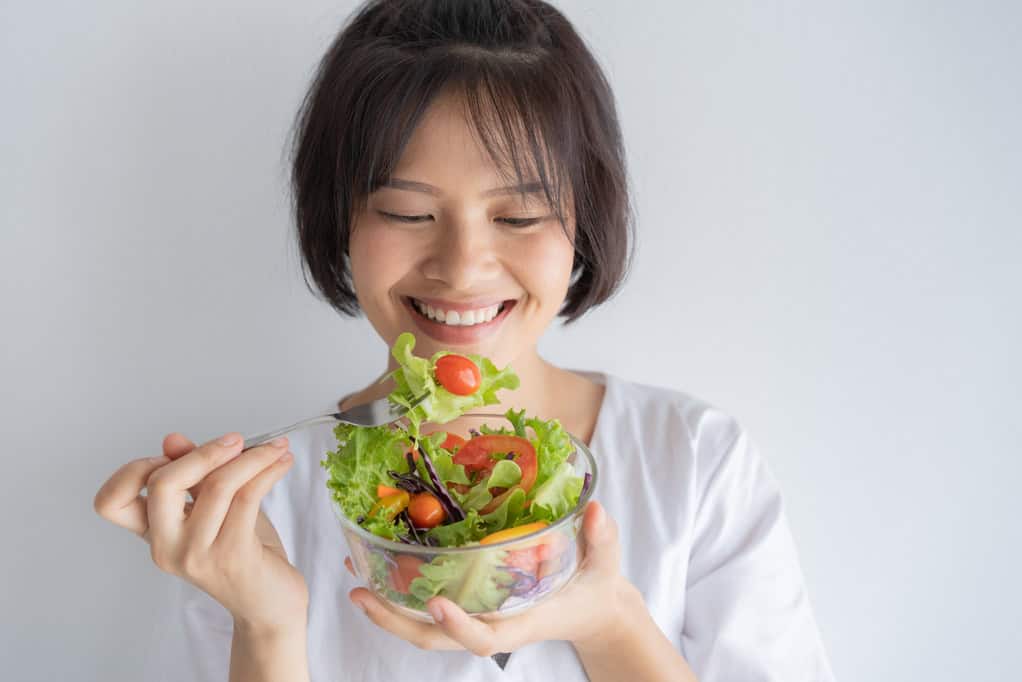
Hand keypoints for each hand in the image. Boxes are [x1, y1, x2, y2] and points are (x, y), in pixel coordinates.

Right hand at [94, 432, 308, 634]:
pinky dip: (268, 471)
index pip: (111, 502)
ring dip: (253, 457)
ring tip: (276, 448)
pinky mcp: (232, 555)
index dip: (134, 470)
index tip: (176, 453)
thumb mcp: (214, 509)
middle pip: (162, 483)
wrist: (269, 603)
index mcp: (154, 534)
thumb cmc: (241, 552)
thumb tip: (172, 440)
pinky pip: (248, 496)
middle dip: (203, 452)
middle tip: (236, 441)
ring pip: (218, 484)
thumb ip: (193, 476)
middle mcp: (166, 547)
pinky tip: (281, 463)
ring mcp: (197, 554)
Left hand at [346, 501, 639, 656]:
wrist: (589, 607)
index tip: (439, 606)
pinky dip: (400, 590)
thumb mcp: (605, 563)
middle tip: (361, 594)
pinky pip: (428, 605)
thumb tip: (598, 511)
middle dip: (396, 622)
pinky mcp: (469, 602)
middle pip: (437, 639)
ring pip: (424, 626)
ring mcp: (477, 615)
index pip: (486, 638)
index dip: (461, 627)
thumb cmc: (595, 587)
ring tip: (355, 579)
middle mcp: (492, 623)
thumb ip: (603, 539)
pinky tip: (377, 566)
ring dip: (388, 607)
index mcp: (522, 622)